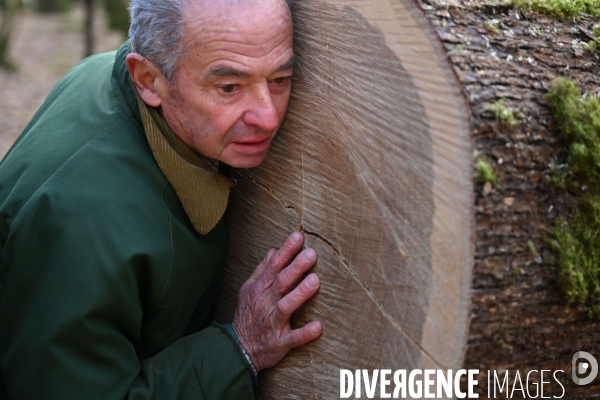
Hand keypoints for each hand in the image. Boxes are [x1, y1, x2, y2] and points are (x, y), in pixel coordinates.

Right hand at [232, 231, 321, 371]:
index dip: (286, 251)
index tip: (299, 236)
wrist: (238, 349)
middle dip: (296, 267)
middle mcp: (265, 303)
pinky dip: (304, 333)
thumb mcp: (248, 290)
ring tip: (315, 280)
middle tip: (311, 253)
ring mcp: (272, 323)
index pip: (273, 266)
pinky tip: (318, 326)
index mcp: (259, 289)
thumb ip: (262, 270)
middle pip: (281, 282)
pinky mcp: (279, 342)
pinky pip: (292, 337)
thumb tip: (272, 250)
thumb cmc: (247, 316)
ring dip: (300, 294)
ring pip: (285, 306)